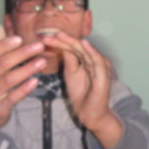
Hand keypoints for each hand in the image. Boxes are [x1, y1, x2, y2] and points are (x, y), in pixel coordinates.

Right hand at [0, 24, 45, 141]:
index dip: (5, 44)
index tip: (21, 38)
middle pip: (3, 64)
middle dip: (22, 54)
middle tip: (39, 47)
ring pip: (10, 80)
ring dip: (27, 69)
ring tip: (42, 62)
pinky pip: (13, 97)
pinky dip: (25, 89)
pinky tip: (36, 81)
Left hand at [42, 32, 122, 148]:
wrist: (89, 113)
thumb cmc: (81, 94)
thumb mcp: (71, 73)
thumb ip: (70, 59)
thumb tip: (64, 45)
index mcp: (88, 59)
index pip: (73, 47)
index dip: (59, 42)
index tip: (44, 38)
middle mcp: (95, 60)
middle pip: (78, 46)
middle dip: (62, 40)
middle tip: (47, 35)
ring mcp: (101, 66)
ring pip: (85, 50)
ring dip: (73, 41)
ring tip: (59, 35)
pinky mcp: (104, 75)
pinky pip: (98, 60)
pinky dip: (91, 51)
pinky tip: (83, 43)